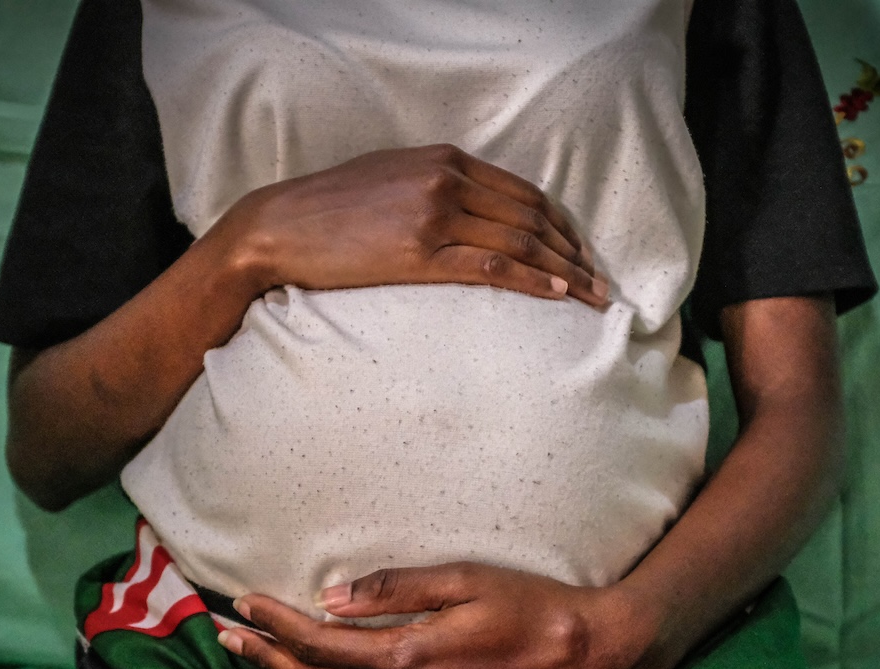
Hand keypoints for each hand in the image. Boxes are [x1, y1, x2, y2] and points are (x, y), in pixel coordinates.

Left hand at [216, 563, 674, 668]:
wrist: (594, 659)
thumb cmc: (534, 607)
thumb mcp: (466, 578)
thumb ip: (396, 588)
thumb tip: (331, 597)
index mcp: (409, 659)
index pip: (321, 645)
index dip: (276, 624)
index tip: (242, 603)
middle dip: (266, 659)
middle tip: (224, 638)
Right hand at [217, 144, 608, 307]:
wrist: (279, 227)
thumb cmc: (329, 210)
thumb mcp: (391, 179)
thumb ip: (435, 186)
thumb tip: (472, 210)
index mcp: (444, 159)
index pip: (522, 192)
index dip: (560, 224)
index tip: (580, 251)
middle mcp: (446, 180)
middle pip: (530, 217)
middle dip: (573, 251)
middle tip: (600, 281)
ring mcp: (434, 214)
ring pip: (519, 243)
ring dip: (563, 272)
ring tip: (591, 298)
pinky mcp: (419, 252)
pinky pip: (490, 267)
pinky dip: (531, 281)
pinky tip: (556, 295)